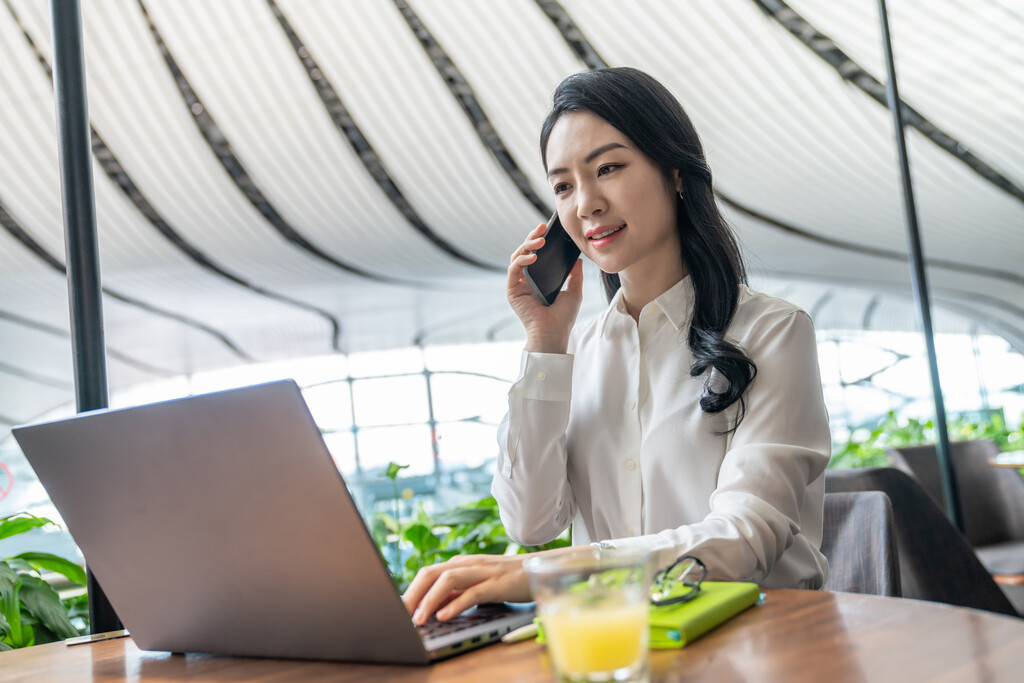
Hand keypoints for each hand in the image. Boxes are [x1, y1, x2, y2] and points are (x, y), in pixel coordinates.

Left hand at [401, 553, 530, 624]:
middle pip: (431, 573)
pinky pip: (473, 592)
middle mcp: (467, 564)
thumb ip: (454, 593)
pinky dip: (456, 604)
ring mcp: (482, 572)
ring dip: (430, 600)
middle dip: (412, 594)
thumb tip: (429, 607)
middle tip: (400, 615)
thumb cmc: (505, 579)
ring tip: (419, 619)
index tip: (397, 610)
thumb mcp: (475, 585)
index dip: (409, 591)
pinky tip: (445, 615)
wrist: (539, 568)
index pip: (427, 574)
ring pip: (448, 579)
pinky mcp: (498, 584)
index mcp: (459, 564)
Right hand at [508, 222, 583, 353]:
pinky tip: (533, 257)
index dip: (539, 240)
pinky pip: (513, 269)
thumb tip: (578, 259)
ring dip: (526, 246)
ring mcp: (517, 285)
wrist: (554, 333)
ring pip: (516, 257)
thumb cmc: (563, 317)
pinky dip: (522, 260)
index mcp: (538, 279)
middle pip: (524, 252)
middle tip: (542, 228)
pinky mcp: (512, 291)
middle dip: (532, 237)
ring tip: (539, 240)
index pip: (535, 254)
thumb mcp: (574, 291)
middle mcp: (526, 280)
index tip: (547, 228)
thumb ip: (575, 275)